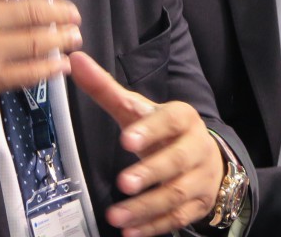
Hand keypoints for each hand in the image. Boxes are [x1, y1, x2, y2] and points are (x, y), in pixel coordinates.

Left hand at [69, 51, 224, 236]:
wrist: (205, 157)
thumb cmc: (162, 130)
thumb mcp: (137, 109)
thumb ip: (105, 88)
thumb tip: (75, 61)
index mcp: (182, 118)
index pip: (170, 121)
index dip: (150, 130)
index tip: (126, 140)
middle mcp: (196, 146)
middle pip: (177, 161)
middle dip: (150, 172)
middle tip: (123, 182)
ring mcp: (201, 178)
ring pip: (176, 194)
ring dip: (145, 207)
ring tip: (117, 216)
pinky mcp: (199, 204)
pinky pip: (177, 218)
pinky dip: (153, 226)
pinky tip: (131, 232)